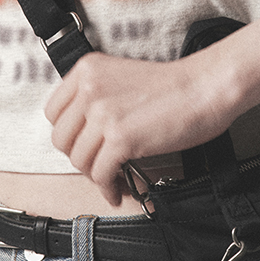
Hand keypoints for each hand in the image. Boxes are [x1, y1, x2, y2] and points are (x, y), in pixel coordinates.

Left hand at [44, 51, 238, 205]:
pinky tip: (119, 190)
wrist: (205, 87)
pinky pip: (101, 174)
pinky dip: (108, 187)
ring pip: (79, 160)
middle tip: (98, 165)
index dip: (68, 135)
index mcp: (87, 70)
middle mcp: (89, 90)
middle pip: (62, 139)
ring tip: (112, 179)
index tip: (82, 144)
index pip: (54, 112)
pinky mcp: (121, 139)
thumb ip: (97, 97)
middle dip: (80, 157)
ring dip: (95, 175)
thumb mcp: (122, 77)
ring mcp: (103, 114)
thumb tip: (82, 135)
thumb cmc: (175, 86)